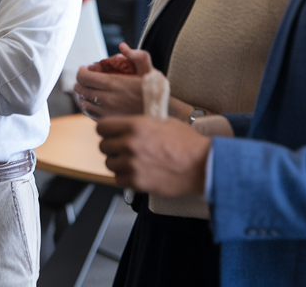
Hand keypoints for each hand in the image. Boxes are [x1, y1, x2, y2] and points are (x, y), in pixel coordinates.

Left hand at [74, 43, 153, 117]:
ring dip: (83, 95)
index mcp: (114, 84)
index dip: (81, 71)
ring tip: (89, 90)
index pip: (84, 77)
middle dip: (80, 82)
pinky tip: (94, 102)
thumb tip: (122, 46)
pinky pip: (90, 114)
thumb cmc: (156, 92)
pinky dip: (88, 107)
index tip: (85, 68)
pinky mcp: (109, 122)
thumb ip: (136, 56)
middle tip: (86, 78)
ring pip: (84, 103)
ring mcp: (107, 112)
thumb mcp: (149, 70)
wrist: (163, 115)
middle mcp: (107, 99)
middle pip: (81, 89)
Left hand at [96, 115, 210, 197]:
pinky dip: (125, 178)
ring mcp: (132, 164)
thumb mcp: (162, 122)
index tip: (111, 134)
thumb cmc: (187, 143)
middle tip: (125, 150)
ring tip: (134, 162)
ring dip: (118, 163)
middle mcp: (130, 143)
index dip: (106, 131)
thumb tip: (123, 125)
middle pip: (103, 146)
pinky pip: (118, 179)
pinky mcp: (137, 182)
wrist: (204, 165)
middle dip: (112, 148)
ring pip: (109, 164)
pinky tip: (137, 173)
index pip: (101, 127)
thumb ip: (139, 123)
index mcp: (135, 125)